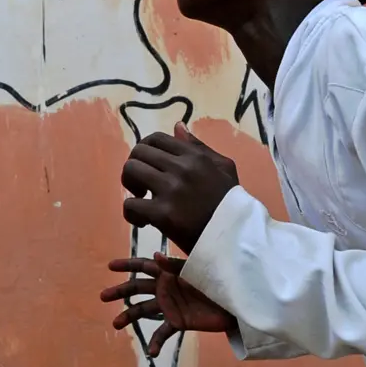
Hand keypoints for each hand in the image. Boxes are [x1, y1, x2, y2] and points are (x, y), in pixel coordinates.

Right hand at [100, 253, 235, 355]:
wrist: (233, 303)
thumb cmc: (216, 280)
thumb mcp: (195, 270)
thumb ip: (174, 266)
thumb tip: (155, 256)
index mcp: (168, 271)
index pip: (143, 266)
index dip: (127, 265)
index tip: (110, 266)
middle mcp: (165, 288)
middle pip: (138, 288)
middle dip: (120, 291)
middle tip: (103, 296)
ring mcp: (169, 305)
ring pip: (144, 310)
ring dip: (129, 317)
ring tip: (115, 324)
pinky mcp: (177, 321)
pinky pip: (162, 332)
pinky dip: (156, 342)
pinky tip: (151, 352)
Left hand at [121, 122, 237, 253]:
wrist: (236, 239)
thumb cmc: (230, 204)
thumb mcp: (223, 168)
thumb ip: (199, 146)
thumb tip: (177, 126)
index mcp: (194, 156)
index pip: (156, 138)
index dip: (146, 149)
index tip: (149, 165)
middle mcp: (181, 168)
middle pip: (139, 152)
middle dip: (135, 165)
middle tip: (143, 183)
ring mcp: (171, 190)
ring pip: (131, 171)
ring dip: (130, 185)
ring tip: (141, 198)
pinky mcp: (163, 214)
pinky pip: (131, 204)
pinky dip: (130, 213)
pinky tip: (143, 221)